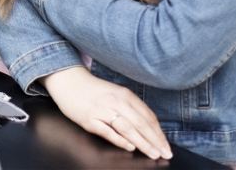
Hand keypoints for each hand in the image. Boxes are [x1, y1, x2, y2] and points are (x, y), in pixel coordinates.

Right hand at [42, 67, 172, 160]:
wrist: (68, 81)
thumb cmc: (94, 91)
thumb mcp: (116, 94)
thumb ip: (132, 108)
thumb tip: (150, 128)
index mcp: (125, 95)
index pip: (147, 116)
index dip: (159, 133)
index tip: (166, 146)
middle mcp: (115, 101)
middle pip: (140, 123)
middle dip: (155, 141)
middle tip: (165, 153)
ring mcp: (102, 110)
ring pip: (127, 128)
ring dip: (142, 142)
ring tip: (152, 153)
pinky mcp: (89, 119)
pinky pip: (107, 131)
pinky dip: (120, 140)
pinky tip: (130, 147)